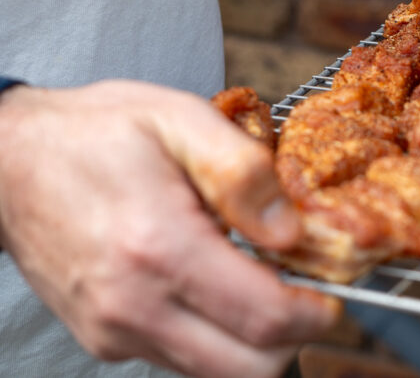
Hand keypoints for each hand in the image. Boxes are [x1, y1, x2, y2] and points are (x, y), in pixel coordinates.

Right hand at [0, 80, 339, 377]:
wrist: (8, 161)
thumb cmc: (95, 133)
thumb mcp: (179, 118)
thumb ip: (243, 171)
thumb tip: (293, 230)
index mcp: (158, 247)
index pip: (264, 319)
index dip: (316, 313)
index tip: (335, 292)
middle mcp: (133, 306)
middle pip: (249, 368)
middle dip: (294, 336)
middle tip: (305, 288)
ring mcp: (114, 331)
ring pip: (217, 373)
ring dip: (257, 341)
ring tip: (262, 281)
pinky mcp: (105, 338)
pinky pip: (184, 360)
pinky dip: (219, 337)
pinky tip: (221, 286)